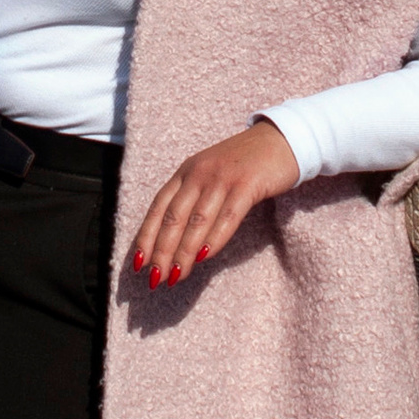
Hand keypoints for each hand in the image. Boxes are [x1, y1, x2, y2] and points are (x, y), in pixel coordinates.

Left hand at [132, 119, 301, 285]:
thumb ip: (193, 201)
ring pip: (197, 220)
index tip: (137, 264)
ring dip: (184, 252)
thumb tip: (175, 242)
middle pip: (174, 217)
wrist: (281, 139)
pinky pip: (227, 216)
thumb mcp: (210, 177)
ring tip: (176, 276)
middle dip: (162, 251)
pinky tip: (204, 258)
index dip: (146, 237)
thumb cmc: (244, 165)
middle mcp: (199, 173)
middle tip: (155, 279)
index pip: (158, 208)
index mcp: (186, 172)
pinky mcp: (247, 184)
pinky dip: (213, 239)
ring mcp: (222, 177)